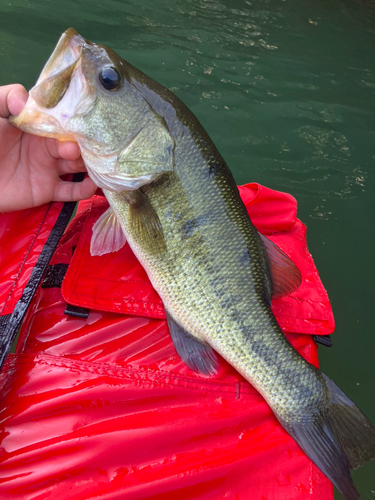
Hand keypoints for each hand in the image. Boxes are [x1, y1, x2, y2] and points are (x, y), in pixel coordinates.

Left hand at [0, 84, 96, 211]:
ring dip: (91, 165)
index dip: (73, 121)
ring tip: (98, 165)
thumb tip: (27, 99)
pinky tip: (91, 185)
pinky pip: (72, 192)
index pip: (62, 121)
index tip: (83, 121)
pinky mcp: (47, 191)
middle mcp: (46, 146)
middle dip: (84, 144)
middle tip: (79, 148)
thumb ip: (4, 98)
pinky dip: (85, 190)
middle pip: (75, 143)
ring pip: (78, 165)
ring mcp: (48, 169)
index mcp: (36, 126)